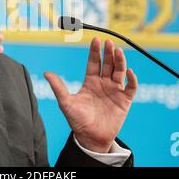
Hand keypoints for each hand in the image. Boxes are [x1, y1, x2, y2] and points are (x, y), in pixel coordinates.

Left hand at [44, 37, 137, 152]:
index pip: (94, 62)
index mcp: (90, 82)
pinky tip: (129, 72)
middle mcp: (103, 83)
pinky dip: (132, 79)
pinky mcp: (124, 101)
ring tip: (119, 51)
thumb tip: (46, 73)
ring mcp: (114, 91)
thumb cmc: (77, 121)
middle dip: (109, 53)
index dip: (95, 51)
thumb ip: (58, 87)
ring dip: (120, 61)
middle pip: (108, 64)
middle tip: (109, 42)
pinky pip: (131, 87)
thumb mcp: (66, 103)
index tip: (96, 40)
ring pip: (119, 72)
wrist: (90, 139)